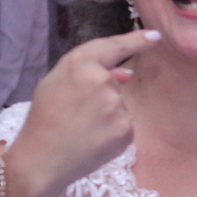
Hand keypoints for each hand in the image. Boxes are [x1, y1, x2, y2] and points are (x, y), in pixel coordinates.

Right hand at [1, 30, 160, 196]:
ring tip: (81, 128)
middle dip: (100, 94)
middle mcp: (102, 81)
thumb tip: (127, 74)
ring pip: (119, 104)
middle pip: (113, 82)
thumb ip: (89, 71)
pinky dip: (112, 131)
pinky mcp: (126, 129)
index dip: (137, 40)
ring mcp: (117, 106)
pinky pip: (124, 124)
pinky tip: (93, 139)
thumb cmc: (44, 119)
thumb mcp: (54, 84)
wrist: (41, 160)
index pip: (115, 47)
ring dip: (106, 114)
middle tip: (75, 112)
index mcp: (80, 64)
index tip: (155, 36)